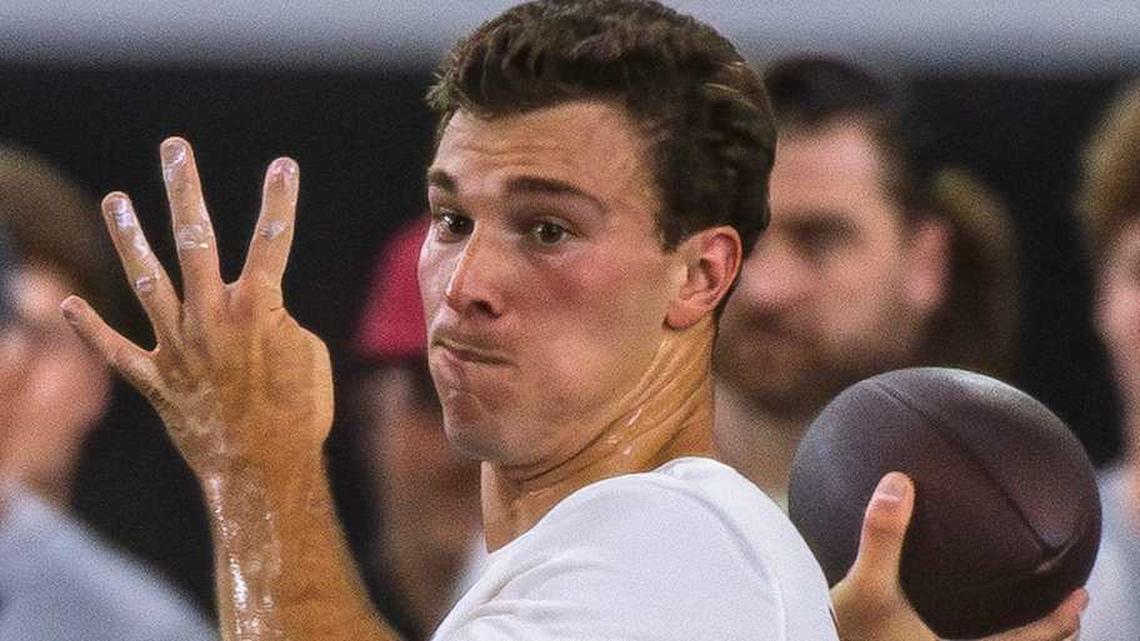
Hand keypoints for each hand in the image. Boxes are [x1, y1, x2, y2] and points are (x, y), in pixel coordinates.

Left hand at [61, 137, 332, 479]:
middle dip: (185, 190)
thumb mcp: (307, 355)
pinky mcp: (156, 381)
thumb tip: (254, 313)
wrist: (264, 470)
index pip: (272, 243)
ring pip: (146, 281)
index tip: (283, 165)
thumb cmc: (299, 413)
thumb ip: (276, 321)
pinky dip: (91, 330)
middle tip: (174, 149)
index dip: (280, 201)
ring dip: (129, 238)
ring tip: (115, 200)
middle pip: (195, 241)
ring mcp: (178, 347)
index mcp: (257, 309)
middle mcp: (210, 318)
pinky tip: (69, 304)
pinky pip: (117, 351)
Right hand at [831, 472, 1086, 640]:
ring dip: (1005, 640)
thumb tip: (898, 480)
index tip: (1081, 596)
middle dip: (1043, 637)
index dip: (1057, 622)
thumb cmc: (845, 635)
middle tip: (1062, 611)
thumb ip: (884, 536)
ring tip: (1010, 615)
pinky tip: (937, 612)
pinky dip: (964, 633)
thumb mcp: (865, 588)